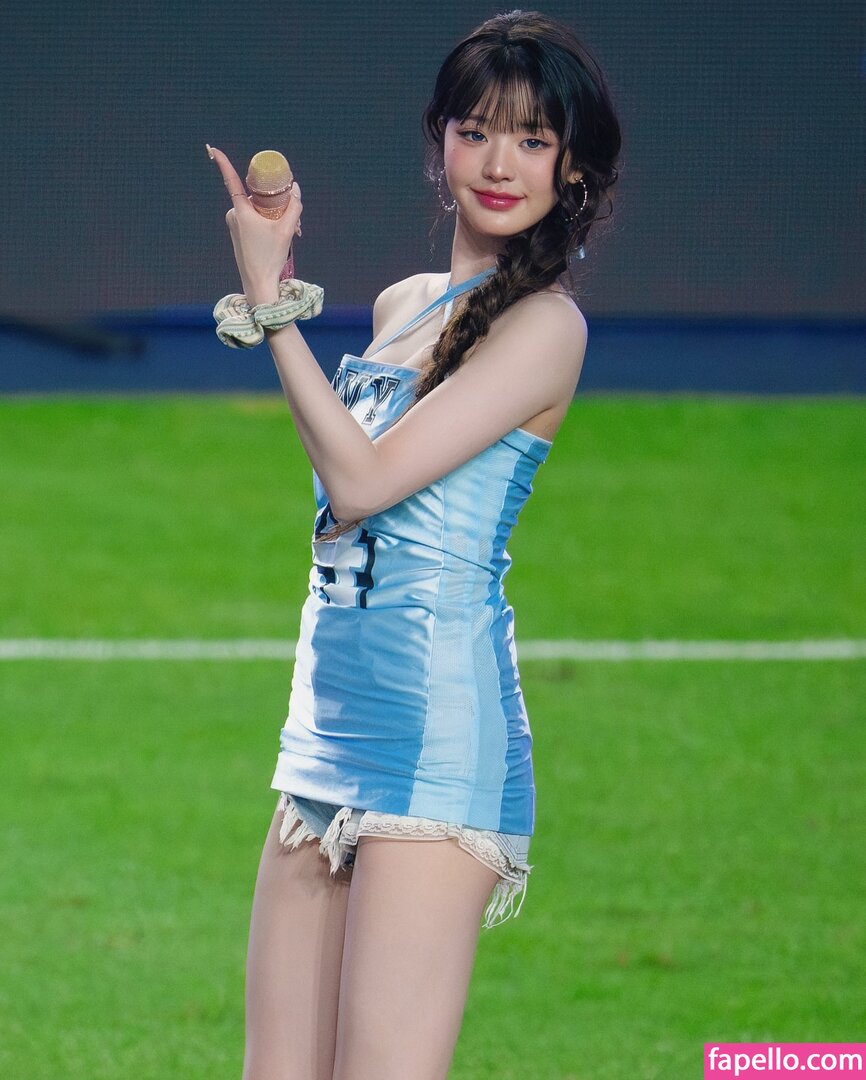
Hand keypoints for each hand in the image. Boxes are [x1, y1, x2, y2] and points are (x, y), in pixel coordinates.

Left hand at [207, 144, 302, 300]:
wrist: (258, 283)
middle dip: (273, 204)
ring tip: (288, 232)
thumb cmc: (270, 257)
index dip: (223, 163)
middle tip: (291, 218)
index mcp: (241, 211)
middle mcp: (234, 215)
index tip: (214, 149)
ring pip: (256, 211)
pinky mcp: (237, 234)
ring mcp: (234, 226)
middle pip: (255, 198)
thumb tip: (295, 189)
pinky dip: (266, 224)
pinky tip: (277, 237)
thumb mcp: (287, 230)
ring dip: (272, 216)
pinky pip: (252, 221)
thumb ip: (294, 207)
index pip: (231, 181)